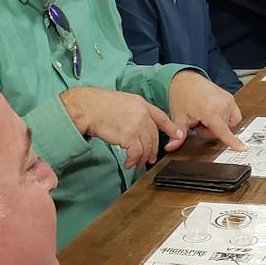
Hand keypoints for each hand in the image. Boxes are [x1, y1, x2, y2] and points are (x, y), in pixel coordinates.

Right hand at [60, 86, 181, 168]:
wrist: (87, 107)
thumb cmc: (98, 104)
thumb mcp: (121, 101)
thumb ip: (133, 111)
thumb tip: (136, 124)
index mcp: (141, 103)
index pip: (161, 117)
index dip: (171, 128)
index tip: (178, 136)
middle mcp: (142, 114)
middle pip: (154, 136)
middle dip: (153, 149)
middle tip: (150, 158)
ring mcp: (137, 125)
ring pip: (147, 146)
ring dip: (142, 158)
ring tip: (136, 163)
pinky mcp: (129, 136)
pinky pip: (136, 153)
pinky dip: (133, 160)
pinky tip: (128, 163)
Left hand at [167, 69, 246, 150]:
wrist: (185, 80)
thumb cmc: (182, 96)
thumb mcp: (178, 118)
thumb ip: (177, 135)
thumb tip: (171, 147)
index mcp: (210, 111)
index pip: (223, 131)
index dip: (233, 142)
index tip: (242, 148)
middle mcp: (222, 105)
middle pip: (222, 131)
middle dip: (210, 131)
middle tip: (198, 122)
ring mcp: (228, 100)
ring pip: (228, 124)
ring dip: (218, 125)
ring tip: (206, 117)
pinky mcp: (230, 98)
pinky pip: (233, 115)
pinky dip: (225, 118)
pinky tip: (214, 115)